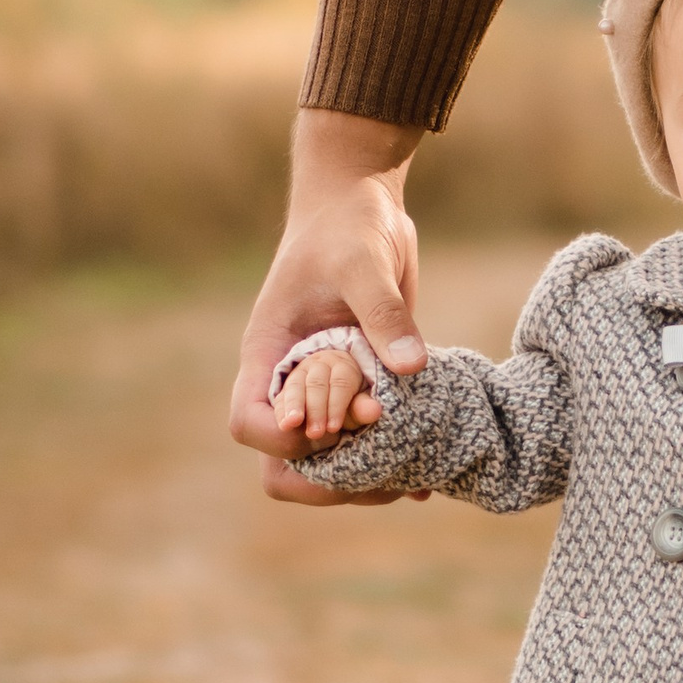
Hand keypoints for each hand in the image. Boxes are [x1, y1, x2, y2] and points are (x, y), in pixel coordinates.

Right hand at [231, 109, 427, 505]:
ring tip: (415, 476)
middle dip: (328, 479)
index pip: (249, 422)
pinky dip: (394, 463)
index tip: (330, 429)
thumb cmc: (348, 225)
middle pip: (283, 463)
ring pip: (328, 463)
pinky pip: (369, 442)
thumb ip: (383, 313)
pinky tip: (433, 474)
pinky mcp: (364, 386)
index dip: (284, 442)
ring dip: (365, 479)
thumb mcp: (365, 262)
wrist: (362, 202)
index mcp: (269, 353)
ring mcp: (328, 388)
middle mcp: (293, 380)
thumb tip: (410, 369)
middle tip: (384, 472)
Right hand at [268, 346, 382, 449]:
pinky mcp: (286, 385)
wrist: (331, 384)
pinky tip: (283, 424)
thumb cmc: (350, 398)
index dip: (337, 406)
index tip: (334, 428)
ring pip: (296, 386)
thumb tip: (375, 411)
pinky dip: (282, 410)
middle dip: (316, 410)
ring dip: (293, 406)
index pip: (341, 383)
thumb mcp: (359, 403)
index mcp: (343, 365)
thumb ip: (363, 408)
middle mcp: (320, 364)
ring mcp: (301, 372)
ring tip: (291, 424)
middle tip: (315, 433)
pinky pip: (281, 395)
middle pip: (317, 385)